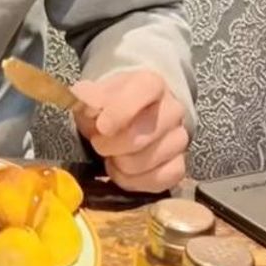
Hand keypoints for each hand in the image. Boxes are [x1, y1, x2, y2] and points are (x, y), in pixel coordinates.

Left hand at [69, 69, 187, 192]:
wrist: (129, 116)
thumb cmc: (110, 105)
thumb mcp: (94, 94)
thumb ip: (87, 97)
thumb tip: (86, 102)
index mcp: (152, 84)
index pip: (145, 90)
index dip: (122, 110)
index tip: (101, 127)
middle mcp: (172, 109)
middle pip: (143, 134)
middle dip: (112, 145)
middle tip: (98, 143)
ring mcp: (179, 138)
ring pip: (148, 161)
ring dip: (121, 164)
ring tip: (111, 155)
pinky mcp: (179, 165)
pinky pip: (159, 180)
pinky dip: (133, 181)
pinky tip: (121, 171)